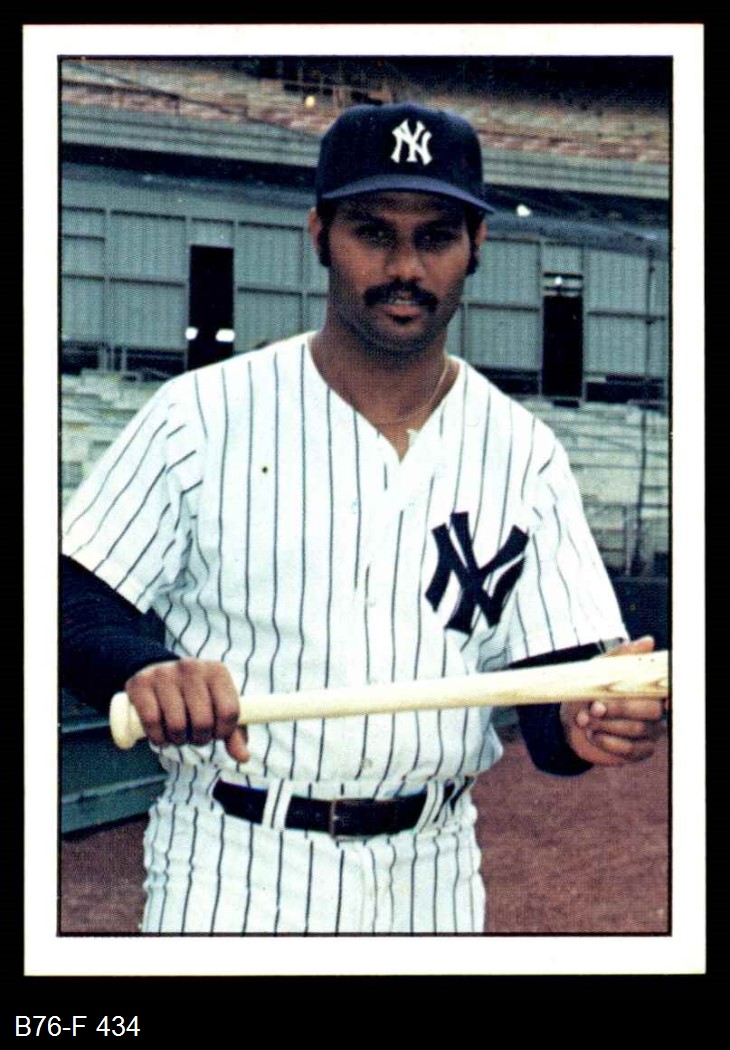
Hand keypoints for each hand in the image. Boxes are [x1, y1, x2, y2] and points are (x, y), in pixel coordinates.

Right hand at [125, 658, 249, 762]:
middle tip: (194, 737)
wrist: (157, 672)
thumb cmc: (195, 697)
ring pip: (177, 724)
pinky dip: (157, 738)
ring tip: (178, 735)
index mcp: (217, 671)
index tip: (216, 734)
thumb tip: (243, 757)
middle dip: (200, 739)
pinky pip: (152, 722)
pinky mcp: (141, 683)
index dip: (223, 732)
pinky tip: (161, 735)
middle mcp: (192, 667)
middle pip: (203, 721)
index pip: (230, 711)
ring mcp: (165, 673)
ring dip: (178, 740)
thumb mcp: (217, 707)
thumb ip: (234, 733)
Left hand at [560, 637, 667, 766]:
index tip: (664, 700)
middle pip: (651, 711)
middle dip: (620, 709)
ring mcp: (649, 733)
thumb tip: (648, 642)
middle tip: (594, 707)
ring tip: (585, 720)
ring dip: (608, 725)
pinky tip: (593, 735)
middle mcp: (655, 711)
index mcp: (648, 689)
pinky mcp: (638, 751)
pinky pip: (631, 749)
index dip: (670, 695)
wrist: (569, 721)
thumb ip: (622, 655)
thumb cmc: (589, 690)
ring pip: (638, 730)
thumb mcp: (599, 668)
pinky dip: (608, 742)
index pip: (669, 691)